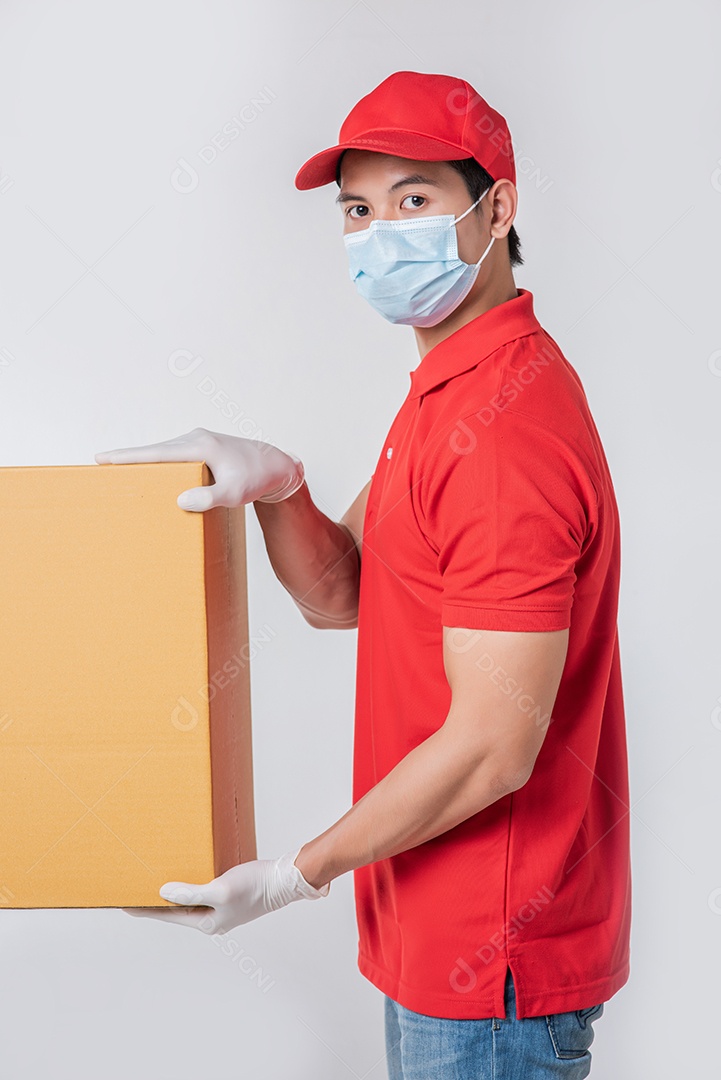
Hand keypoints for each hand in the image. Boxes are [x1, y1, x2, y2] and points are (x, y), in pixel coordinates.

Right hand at [94, 427, 304, 511]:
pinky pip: (173, 455)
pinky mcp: (202, 448)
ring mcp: (198, 441)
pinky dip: (158, 462)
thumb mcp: (235, 493)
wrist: (276, 467)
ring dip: (143, 460)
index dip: (128, 457)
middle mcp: (196, 439)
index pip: (157, 453)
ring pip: (163, 452)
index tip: (103, 458)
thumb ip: (211, 497)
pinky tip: (149, 473)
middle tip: (100, 465)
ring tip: (118, 471)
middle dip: (128, 458)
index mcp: (200, 446)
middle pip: (155, 450)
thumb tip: (181, 500)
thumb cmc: (257, 479)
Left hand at [122, 849, 329, 934]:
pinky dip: (189, 885)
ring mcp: (221, 909)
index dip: (145, 909)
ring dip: (173, 893)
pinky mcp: (229, 896)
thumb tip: (163, 894)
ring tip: (154, 882)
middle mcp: (212, 919)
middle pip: (177, 911)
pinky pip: (202, 892)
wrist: (285, 881)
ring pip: (189, 902)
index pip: (167, 916)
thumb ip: (190, 893)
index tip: (123, 904)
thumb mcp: (220, 890)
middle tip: (135, 890)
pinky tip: (185, 874)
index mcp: (207, 923)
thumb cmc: (255, 886)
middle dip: (156, 902)